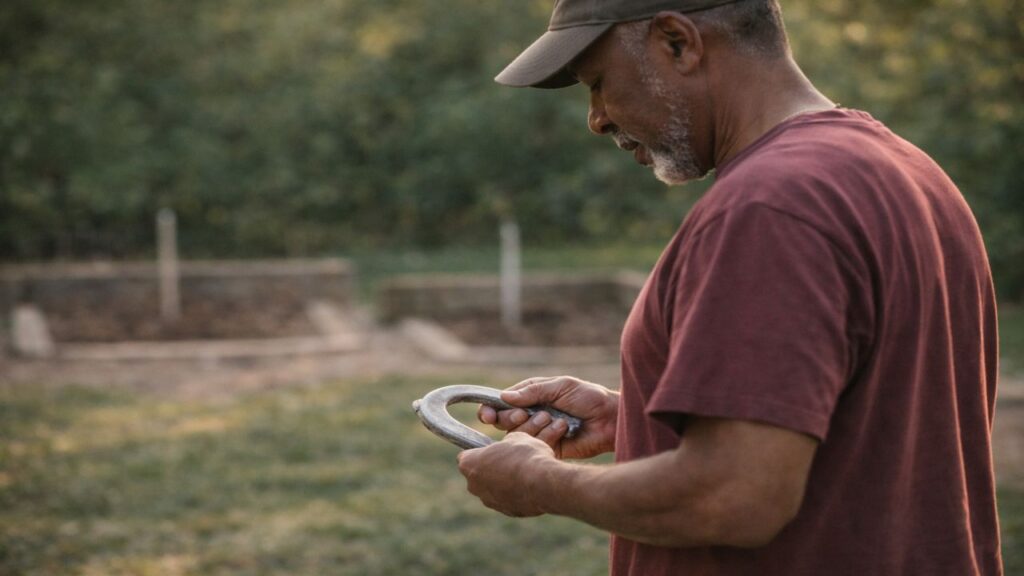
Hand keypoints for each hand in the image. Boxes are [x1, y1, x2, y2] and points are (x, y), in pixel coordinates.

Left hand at [457, 432, 555, 516]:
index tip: (492, 450)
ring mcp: (489, 501)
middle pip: (477, 475)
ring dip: (503, 483)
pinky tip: (530, 486)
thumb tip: (509, 445)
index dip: (479, 452)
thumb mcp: (517, 437)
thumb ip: (506, 442)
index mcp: (470, 464)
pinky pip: (507, 500)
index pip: (465, 457)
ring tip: (524, 473)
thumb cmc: (527, 456)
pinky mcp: (506, 512)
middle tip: (509, 460)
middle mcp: (474, 486)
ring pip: (492, 489)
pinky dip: (515, 494)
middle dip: (490, 469)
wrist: (544, 483)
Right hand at [478, 375, 617, 458]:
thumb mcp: (561, 386)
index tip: (487, 414)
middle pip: (504, 420)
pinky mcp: (547, 449)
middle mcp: (532, 414)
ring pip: (516, 435)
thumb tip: (504, 397)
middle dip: (507, 419)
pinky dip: (541, 439)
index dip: (492, 408)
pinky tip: (559, 431)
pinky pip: (533, 447)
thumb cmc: (589, 398)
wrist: (611, 420)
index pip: (503, 402)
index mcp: (532, 396)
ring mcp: (539, 432)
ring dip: (528, 427)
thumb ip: (533, 391)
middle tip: (521, 415)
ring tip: (550, 419)